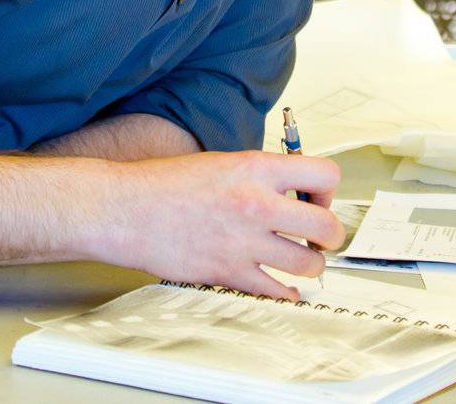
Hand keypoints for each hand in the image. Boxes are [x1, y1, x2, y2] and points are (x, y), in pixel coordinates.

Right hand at [103, 150, 343, 299]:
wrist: (125, 209)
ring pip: (308, 264)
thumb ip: (260, 177)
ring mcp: (244, 242)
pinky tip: (284, 288)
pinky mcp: (228, 272)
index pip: (325, 175)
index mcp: (257, 169)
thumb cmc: (164, 184)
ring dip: (310, 265)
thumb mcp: (223, 163)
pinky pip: (276, 290)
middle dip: (330, 235)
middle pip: (327, 226)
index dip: (328, 191)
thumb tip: (289, 193)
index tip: (316, 201)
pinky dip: (286, 293)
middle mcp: (257, 204)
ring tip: (300, 261)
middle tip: (320, 238)